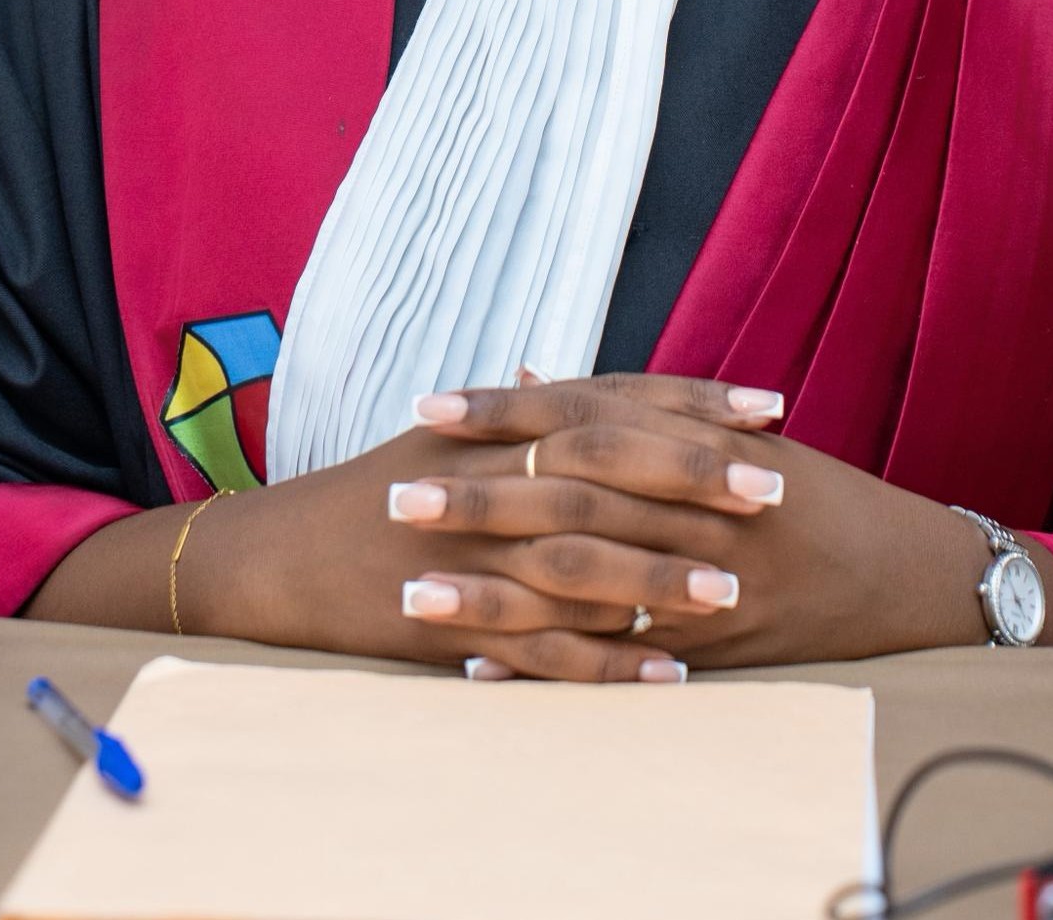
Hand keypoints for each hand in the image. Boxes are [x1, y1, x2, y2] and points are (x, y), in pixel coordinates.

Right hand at [27, 373, 786, 678]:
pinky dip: (606, 662)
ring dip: (663, 573)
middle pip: (610, 466)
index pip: (612, 400)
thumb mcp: (449, 438)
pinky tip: (669, 675)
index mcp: (499, 425)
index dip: (691, 402)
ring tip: (737, 588)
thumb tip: (572, 377)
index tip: (766, 405)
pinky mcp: (455, 619)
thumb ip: (521, 413)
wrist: (275, 553)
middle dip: (696, 474)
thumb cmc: (370, 491)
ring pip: (583, 557)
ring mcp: (472, 548)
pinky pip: (541, 645)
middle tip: (776, 487)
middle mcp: (491, 474)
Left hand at [400, 372, 1019, 665]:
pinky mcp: (714, 651)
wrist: (916, 575)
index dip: (505, 412)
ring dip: (492, 590)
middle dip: (479, 497)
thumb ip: (628, 406)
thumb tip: (530, 372)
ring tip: (411, 590)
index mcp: (696, 441)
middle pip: (570, 496)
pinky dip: (546, 665)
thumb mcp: (731, 432)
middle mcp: (700, 507)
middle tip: (396, 493)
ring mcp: (708, 583)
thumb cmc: (812, 494)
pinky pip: (619, 662)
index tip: (429, 407)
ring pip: (584, 584)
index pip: (582, 416)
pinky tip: (478, 666)